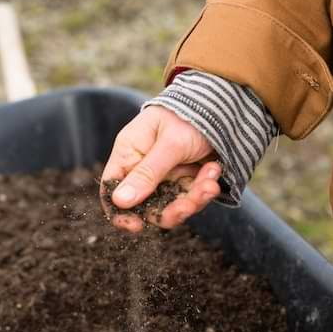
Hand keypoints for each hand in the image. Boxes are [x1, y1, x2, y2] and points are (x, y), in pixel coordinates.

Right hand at [100, 106, 221, 231]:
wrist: (220, 105)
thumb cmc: (187, 116)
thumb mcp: (169, 144)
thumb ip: (147, 173)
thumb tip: (119, 202)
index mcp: (129, 153)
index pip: (112, 188)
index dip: (119, 211)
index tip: (136, 226)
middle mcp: (143, 168)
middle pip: (147, 205)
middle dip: (171, 209)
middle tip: (190, 205)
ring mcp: (165, 176)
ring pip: (172, 205)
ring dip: (194, 198)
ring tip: (211, 183)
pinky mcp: (185, 180)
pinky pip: (191, 197)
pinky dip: (205, 187)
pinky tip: (214, 169)